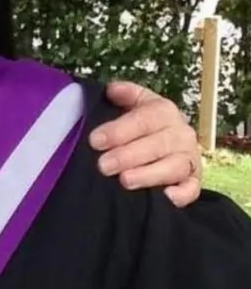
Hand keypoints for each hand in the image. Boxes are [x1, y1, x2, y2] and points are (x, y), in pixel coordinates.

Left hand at [89, 81, 200, 206]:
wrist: (171, 140)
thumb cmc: (142, 123)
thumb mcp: (135, 103)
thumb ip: (125, 95)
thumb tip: (112, 90)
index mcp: (164, 111)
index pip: (143, 119)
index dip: (119, 130)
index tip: (95, 141)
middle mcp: (181, 134)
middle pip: (157, 144)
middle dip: (128, 155)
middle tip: (103, 166)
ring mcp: (189, 158)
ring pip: (174, 167)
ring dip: (149, 175)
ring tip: (125, 181)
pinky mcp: (194, 181)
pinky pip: (192, 189)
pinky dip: (181, 194)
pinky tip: (165, 198)